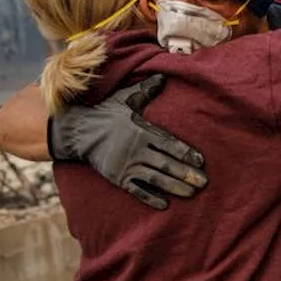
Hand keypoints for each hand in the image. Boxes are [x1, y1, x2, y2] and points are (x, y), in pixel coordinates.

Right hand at [48, 74, 207, 208]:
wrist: (77, 131)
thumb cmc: (105, 113)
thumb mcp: (125, 99)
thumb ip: (145, 91)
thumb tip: (162, 75)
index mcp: (142, 132)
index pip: (169, 144)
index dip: (186, 153)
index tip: (201, 161)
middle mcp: (136, 150)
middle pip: (166, 164)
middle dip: (186, 174)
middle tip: (204, 182)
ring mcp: (126, 165)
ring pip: (155, 179)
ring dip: (174, 187)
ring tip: (191, 193)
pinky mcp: (117, 177)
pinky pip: (136, 190)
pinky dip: (150, 198)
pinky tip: (165, 204)